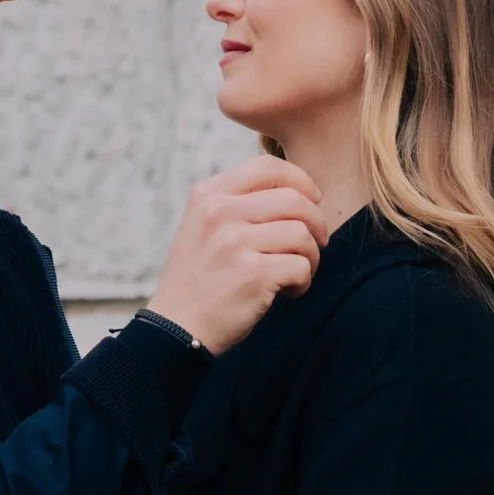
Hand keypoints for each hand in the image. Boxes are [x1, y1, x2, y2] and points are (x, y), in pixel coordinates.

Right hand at [151, 156, 325, 351]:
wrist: (177, 327)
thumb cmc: (200, 278)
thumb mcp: (204, 226)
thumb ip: (239, 203)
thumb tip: (299, 191)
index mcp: (209, 195)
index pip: (268, 167)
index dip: (302, 182)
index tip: (313, 202)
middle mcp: (219, 213)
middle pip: (295, 200)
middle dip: (316, 223)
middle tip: (315, 245)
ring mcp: (235, 243)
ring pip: (302, 234)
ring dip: (311, 257)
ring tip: (296, 274)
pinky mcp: (252, 275)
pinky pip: (301, 267)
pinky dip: (303, 281)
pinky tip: (288, 292)